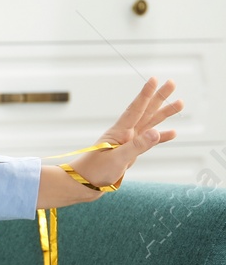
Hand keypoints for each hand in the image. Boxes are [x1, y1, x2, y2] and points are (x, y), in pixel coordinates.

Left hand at [56, 77, 181, 198]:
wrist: (83, 185)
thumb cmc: (95, 171)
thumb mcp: (117, 159)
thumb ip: (137, 146)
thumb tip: (157, 131)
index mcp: (119, 132)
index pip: (135, 109)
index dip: (145, 94)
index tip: (155, 79)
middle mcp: (125, 134)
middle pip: (145, 112)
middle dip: (159, 97)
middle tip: (173, 82)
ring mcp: (128, 143)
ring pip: (150, 124)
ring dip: (164, 114)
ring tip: (180, 103)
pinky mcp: (130, 153)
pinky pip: (149, 142)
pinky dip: (161, 137)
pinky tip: (173, 133)